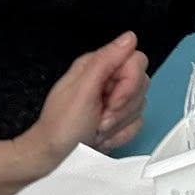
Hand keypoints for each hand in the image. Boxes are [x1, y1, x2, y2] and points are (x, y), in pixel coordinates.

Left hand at [0, 32, 151, 194]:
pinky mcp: (119, 120)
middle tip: (100, 118)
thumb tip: (129, 37)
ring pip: (140, 105)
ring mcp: (113, 100)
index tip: (111, 101)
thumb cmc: (61, 127)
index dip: (129, 83)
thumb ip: (106, 60)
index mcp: (96, 66)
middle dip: (123, 107)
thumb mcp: (82, 91)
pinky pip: (137, 124)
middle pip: (141, 84)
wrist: (53, 157)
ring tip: (97, 129)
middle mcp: (106, 80)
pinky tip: (101, 137)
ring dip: (119, 123)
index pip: (136, 60)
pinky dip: (120, 135)